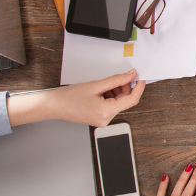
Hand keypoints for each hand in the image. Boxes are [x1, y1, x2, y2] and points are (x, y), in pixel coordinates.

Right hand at [6, 69, 145, 126]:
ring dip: (115, 91)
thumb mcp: (96, 85)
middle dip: (124, 87)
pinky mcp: (99, 118)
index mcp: (106, 112)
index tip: (141, 78)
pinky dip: (109, 95)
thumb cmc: (69, 97)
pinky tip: (100, 90)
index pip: (131, 100)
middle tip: (119, 76)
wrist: (54, 105)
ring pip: (118, 102)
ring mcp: (103, 120)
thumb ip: (116, 80)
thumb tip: (130, 75)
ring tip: (102, 84)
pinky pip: (110, 105)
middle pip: (124, 101)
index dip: (138, 88)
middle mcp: (106, 119)